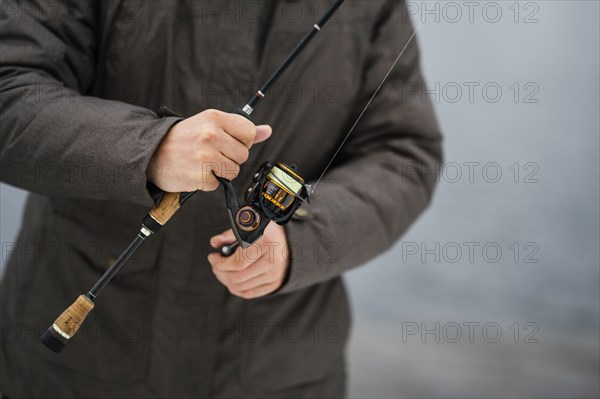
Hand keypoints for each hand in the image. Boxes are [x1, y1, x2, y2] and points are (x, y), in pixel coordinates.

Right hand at [146, 109, 271, 192]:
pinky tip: (195, 172)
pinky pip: (219, 184)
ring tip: (203, 163)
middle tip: (210, 154)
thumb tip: (267, 131)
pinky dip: (209, 183)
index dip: (241, 141)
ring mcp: (205, 156)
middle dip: (230, 158)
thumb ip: (239, 129)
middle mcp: (211, 135)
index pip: (249, 133)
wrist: (151, 154)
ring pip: (234, 171)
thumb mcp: (210, 125)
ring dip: (221, 172)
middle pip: (243, 155)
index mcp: (215, 118)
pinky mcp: (200, 176)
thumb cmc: (184, 139)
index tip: (226, 142)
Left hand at [208, 223, 289, 298]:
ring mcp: (275, 275)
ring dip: (225, 280)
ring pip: (240, 287)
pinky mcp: (274, 285)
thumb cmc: (266, 232)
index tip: (212, 257)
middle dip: (220, 272)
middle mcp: (273, 261)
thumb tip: (214, 243)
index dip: (220, 263)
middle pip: (237, 277)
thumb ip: (230, 234)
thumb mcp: (250, 227)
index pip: (238, 262)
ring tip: (221, 271)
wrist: (290, 242)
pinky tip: (230, 279)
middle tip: (216, 265)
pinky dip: (235, 288)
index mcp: (267, 243)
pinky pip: (248, 293)